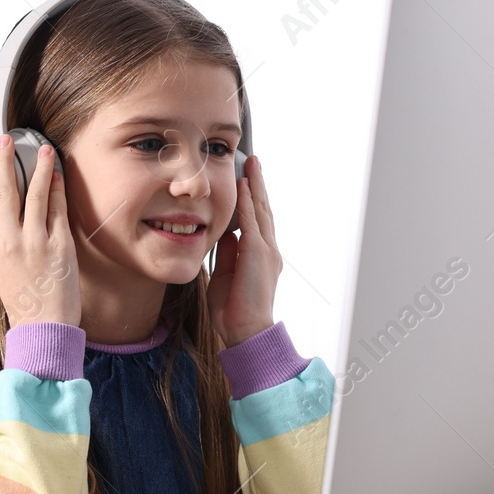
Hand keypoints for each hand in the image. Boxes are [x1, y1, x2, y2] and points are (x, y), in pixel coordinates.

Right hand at [0, 134, 82, 327]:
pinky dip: (57, 190)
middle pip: (5, 193)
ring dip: (38, 168)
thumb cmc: (26, 302)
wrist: (43, 327)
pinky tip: (58, 174)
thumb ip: (4, 244)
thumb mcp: (3, 271)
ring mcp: (35, 242)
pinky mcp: (59, 245)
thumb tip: (6, 221)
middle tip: (6, 140)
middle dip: (5, 162)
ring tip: (42, 149)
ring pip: (34, 195)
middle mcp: (10, 241)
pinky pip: (58, 210)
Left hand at [208, 155, 281, 346]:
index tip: (248, 181)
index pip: (258, 222)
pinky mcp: (258, 254)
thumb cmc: (234, 311)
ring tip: (253, 165)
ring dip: (256, 186)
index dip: (253, 200)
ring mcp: (266, 251)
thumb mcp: (225, 275)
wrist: (247, 331)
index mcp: (261, 257)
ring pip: (262, 211)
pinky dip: (249, 202)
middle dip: (259, 185)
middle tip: (255, 163)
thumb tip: (226, 234)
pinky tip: (245, 186)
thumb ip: (228, 254)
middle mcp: (268, 251)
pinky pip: (253, 222)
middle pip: (264, 210)